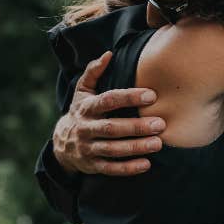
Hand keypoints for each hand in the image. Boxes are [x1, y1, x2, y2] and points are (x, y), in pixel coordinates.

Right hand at [53, 51, 166, 176]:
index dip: (129, 97)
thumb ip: (93, 72)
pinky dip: (128, 168)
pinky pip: (111, 168)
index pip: (108, 100)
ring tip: (158, 143)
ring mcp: (88, 148)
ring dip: (136, 147)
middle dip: (136, 127)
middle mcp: (86, 128)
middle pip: (111, 128)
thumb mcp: (82, 91)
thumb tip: (108, 54)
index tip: (151, 95)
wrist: (62, 144)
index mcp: (86, 108)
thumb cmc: (81, 112)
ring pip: (112, 150)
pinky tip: (146, 164)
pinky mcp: (93, 165)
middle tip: (160, 124)